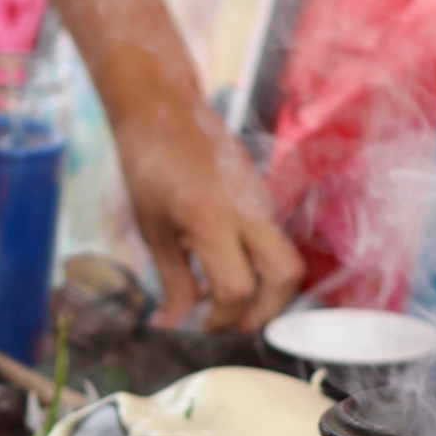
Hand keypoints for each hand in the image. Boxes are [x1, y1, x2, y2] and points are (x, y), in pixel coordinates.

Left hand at [113, 101, 304, 331]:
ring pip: (286, 258)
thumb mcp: (154, 231)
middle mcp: (246, 209)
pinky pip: (273, 239)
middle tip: (237, 323)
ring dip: (267, 289)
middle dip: (268, 309)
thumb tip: (174, 325)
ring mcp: (260, 200)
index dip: (222, 318)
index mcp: (209, 219)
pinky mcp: (262, 195)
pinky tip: (229, 267)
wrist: (162, 110)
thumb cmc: (149, 166)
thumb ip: (172, 283)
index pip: (236, 288)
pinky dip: (260, 264)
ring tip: (233, 302)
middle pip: (286, 275)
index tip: (204, 326)